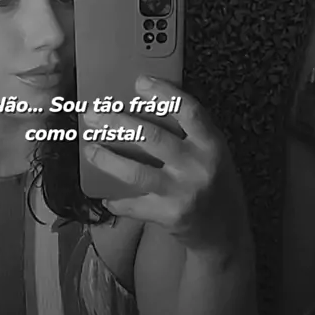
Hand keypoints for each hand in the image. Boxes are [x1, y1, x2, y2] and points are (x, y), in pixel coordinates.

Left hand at [83, 76, 251, 265]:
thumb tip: (145, 105)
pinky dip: (116, 200)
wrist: (225, 232)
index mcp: (212, 144)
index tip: (139, 82)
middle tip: (94, 113)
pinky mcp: (170, 215)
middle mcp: (199, 166)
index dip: (163, 93)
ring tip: (89, 149)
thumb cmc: (213, 183)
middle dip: (117, 122)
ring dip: (107, 159)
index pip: (188, 111)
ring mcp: (183, 192)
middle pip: (152, 137)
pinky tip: (104, 195)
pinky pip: (134, 205)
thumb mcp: (212, 153)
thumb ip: (189, 133)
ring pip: (136, 172)